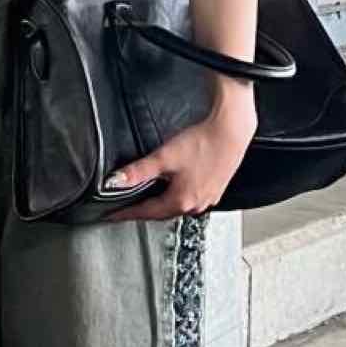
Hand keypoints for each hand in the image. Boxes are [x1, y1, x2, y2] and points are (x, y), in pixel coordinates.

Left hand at [99, 86, 258, 221]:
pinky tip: (176, 190)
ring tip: (148, 200)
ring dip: (162, 205)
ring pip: (178, 207)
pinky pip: (192, 199)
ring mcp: (209, 197)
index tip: (113, 215)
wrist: (232, 130)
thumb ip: (138, 171)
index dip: (126, 213)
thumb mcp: (164, 157)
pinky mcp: (216, 188)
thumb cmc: (204, 142)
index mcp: (181, 200)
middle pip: (162, 212)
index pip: (145, 212)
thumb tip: (115, 182)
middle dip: (144, 211)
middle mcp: (196, 204)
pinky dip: (179, 198)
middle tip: (128, 210)